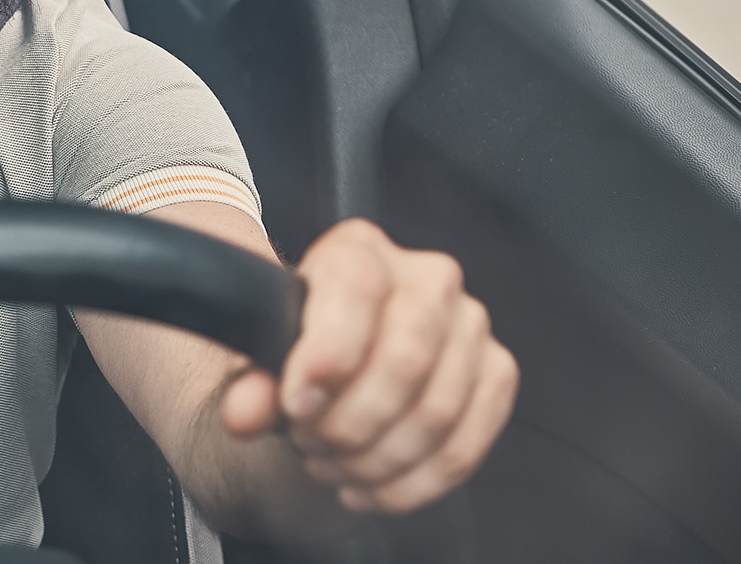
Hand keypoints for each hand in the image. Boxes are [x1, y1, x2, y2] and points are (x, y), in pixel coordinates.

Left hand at [219, 218, 517, 513]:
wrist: (339, 365)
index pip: (356, 289)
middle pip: (407, 360)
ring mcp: (471, 325)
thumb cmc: (301, 348)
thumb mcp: (264, 357)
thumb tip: (243, 414)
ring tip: (329, 466)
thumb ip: (251, 383)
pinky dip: (412, 483)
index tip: (296, 406)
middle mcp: (428, 277)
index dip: (327, 355)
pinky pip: (465, 445)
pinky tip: (368, 490)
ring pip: (438, 412)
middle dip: (351, 422)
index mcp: (361, 250)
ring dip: (376, 460)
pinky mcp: (496, 374)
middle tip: (308, 443)